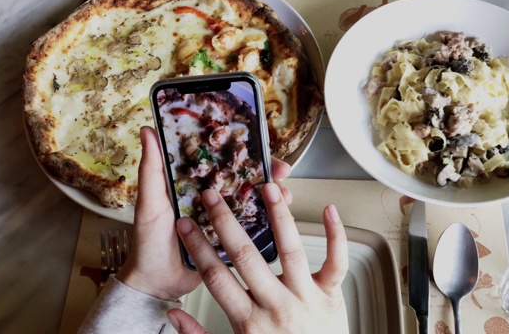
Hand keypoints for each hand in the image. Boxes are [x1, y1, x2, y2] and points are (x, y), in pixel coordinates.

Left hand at [115, 126, 292, 300]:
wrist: (156, 285)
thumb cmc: (148, 242)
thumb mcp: (150, 203)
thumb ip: (151, 170)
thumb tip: (148, 130)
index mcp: (191, 183)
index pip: (220, 158)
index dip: (241, 149)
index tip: (261, 145)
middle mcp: (209, 196)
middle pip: (243, 176)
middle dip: (265, 171)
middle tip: (282, 171)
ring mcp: (222, 218)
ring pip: (252, 199)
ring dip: (271, 194)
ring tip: (285, 194)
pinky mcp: (230, 238)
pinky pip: (252, 226)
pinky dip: (268, 219)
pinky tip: (280, 217)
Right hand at [167, 183, 348, 332]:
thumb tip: (172, 316)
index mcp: (249, 322)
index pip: (216, 277)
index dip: (197, 248)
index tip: (185, 224)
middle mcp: (276, 306)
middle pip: (247, 257)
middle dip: (226, 223)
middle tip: (212, 196)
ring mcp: (306, 298)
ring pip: (291, 251)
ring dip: (279, 216)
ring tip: (268, 188)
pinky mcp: (331, 295)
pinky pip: (337, 262)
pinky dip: (336, 236)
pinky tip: (329, 210)